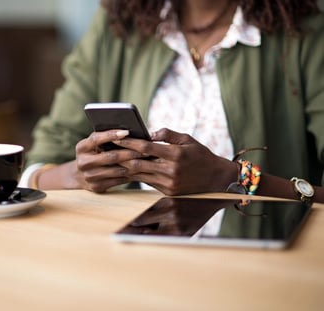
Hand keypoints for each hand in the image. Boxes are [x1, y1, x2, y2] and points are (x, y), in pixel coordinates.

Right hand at [73, 129, 145, 191]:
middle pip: (111, 156)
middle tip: (144, 150)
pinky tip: (140, 171)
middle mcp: (83, 162)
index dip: (111, 135)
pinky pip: (118, 180)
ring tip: (145, 160)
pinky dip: (130, 175)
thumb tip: (127, 132)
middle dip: (130, 152)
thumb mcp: (94, 145)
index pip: (96, 139)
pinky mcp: (96, 187)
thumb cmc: (93, 154)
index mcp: (81, 148)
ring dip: (133, 165)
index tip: (127, 132)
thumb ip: (105, 138)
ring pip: (117, 170)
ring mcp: (89, 176)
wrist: (80, 176)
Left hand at [116, 128, 236, 194]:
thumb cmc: (202, 156)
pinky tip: (127, 169)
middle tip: (108, 149)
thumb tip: (150, 133)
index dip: (129, 142)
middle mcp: (171, 171)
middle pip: (138, 164)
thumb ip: (168, 134)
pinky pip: (146, 182)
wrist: (216, 180)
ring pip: (139, 175)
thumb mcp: (188, 139)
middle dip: (121, 156)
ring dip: (125, 167)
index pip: (146, 148)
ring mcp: (168, 184)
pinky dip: (136, 175)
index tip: (117, 137)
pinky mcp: (167, 192)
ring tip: (114, 158)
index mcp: (176, 154)